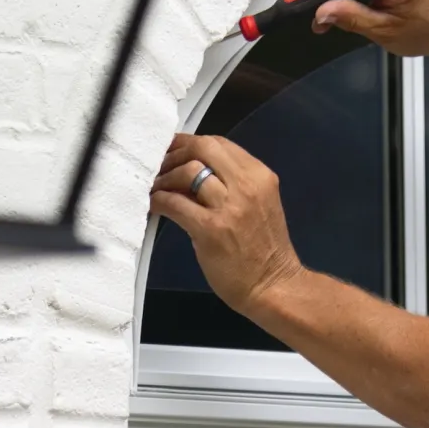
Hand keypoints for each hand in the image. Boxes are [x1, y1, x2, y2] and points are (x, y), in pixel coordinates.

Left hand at [149, 133, 302, 315]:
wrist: (274, 285)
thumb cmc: (265, 250)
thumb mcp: (257, 205)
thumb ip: (232, 185)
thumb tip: (193, 174)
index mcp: (261, 176)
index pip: (220, 143)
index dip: (192, 142)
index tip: (176, 148)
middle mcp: (248, 185)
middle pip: (204, 148)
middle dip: (177, 151)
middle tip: (162, 163)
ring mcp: (230, 207)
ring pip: (189, 171)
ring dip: (165, 176)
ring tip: (155, 186)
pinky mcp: (211, 229)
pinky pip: (176, 203)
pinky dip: (159, 200)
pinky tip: (154, 204)